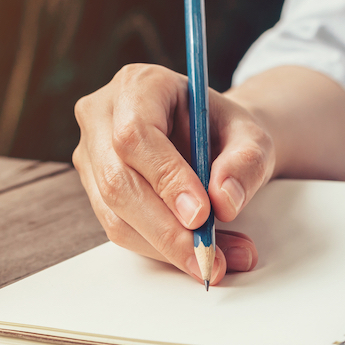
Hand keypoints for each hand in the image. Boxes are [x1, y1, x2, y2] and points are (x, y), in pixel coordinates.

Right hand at [73, 64, 271, 284]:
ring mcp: (91, 154)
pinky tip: (198, 255)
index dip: (166, 178)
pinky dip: (161, 250)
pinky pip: (121, 229)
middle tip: (210, 256)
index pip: (135, 135)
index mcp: (138, 85)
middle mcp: (102, 116)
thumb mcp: (253, 138)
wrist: (214, 139)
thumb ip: (246, 163)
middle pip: (118, 181)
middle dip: (166, 228)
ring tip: (219, 260)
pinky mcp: (95, 189)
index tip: (202, 215)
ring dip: (167, 247)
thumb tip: (224, 201)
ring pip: (116, 214)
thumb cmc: (227, 132)